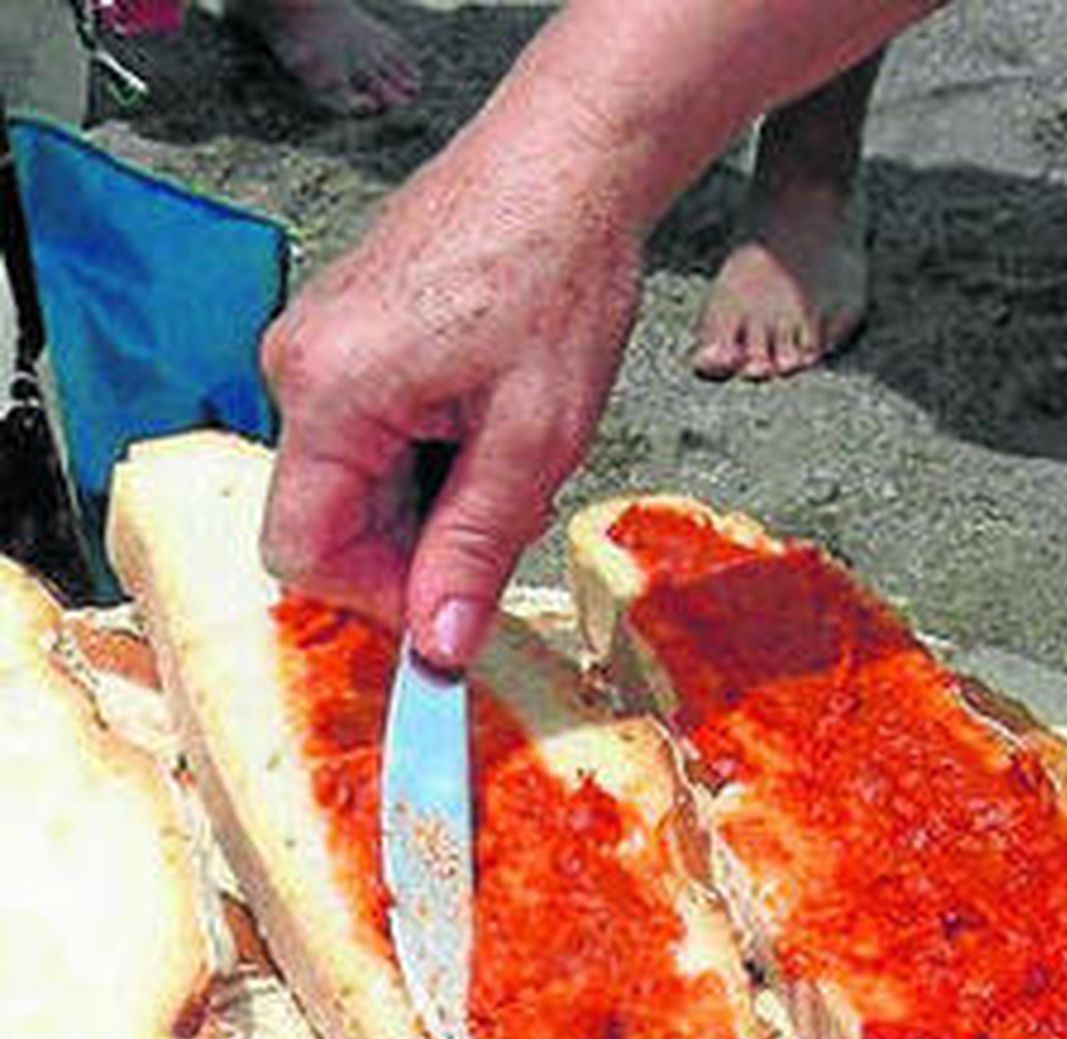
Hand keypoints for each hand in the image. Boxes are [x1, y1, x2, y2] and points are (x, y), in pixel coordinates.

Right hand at [259, 103, 641, 666]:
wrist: (569, 164)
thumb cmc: (555, 277)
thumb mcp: (531, 442)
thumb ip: (474, 550)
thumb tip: (439, 649)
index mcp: (328, 393)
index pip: (304, 554)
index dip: (380, 599)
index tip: (456, 609)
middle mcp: (299, 368)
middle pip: (330, 523)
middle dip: (419, 546)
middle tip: (508, 514)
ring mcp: (317, 349)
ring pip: (356, 485)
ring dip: (433, 500)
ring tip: (508, 449)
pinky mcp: (346, 340)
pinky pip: (369, 438)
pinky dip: (429, 456)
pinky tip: (487, 419)